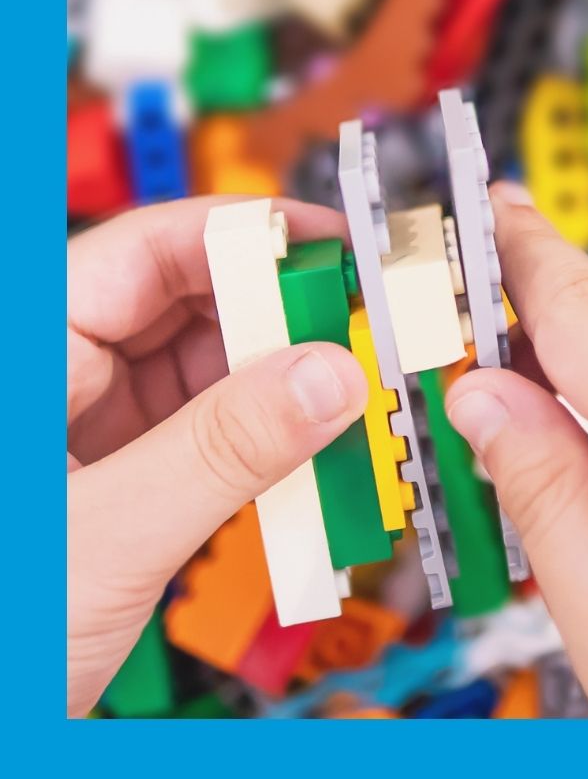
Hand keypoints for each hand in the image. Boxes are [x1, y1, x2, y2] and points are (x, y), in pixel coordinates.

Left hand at [67, 197, 367, 717]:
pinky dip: (265, 439)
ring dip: (282, 383)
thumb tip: (328, 378)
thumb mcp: (101, 542)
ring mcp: (91, 422)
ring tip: (349, 398)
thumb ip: (218, 454)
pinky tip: (308, 454)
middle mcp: (61, 372)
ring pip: (208, 366)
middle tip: (363, 332)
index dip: (247, 236)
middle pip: (188, 301)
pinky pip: (209, 429)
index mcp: (31, 354)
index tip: (338, 248)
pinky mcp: (122, 469)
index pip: (147, 249)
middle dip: (281, 315)